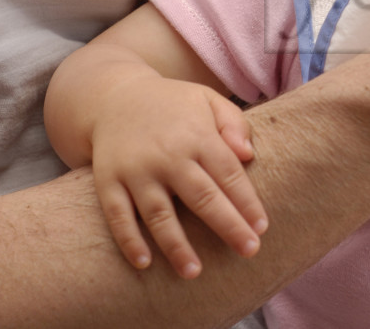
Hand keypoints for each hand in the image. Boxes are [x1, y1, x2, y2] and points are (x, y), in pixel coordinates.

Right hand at [90, 77, 267, 277]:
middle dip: (228, 226)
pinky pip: (118, 216)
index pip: (228, 173)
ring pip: (159, 214)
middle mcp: (167, 155)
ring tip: (194, 272)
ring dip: (176, 245)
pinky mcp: (108, 181)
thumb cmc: (173, 106)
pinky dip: (129, 240)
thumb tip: (248, 155)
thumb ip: (233, 124)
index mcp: (197, 135)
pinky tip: (144, 264)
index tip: (261, 228)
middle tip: (249, 250)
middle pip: (202, 197)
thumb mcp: (207, 100)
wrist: (113, 97)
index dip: (247, 202)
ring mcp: (136, 170)